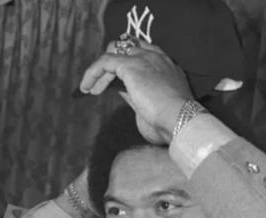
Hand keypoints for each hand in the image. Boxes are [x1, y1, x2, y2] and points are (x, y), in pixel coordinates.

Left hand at [78, 41, 192, 143]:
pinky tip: (86, 87)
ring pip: (113, 53)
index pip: (141, 51)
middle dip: (110, 64)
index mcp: (165, 64)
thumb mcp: (152, 103)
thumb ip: (137, 93)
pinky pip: (105, 61)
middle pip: (125, 48)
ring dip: (98, 71)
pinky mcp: (130, 65)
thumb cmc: (169, 120)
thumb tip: (121, 90)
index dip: (124, 62)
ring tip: (89, 88)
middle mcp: (156, 56)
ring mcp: (144, 59)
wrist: (178, 119)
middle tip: (99, 85)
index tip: (112, 80)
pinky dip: (92, 73)